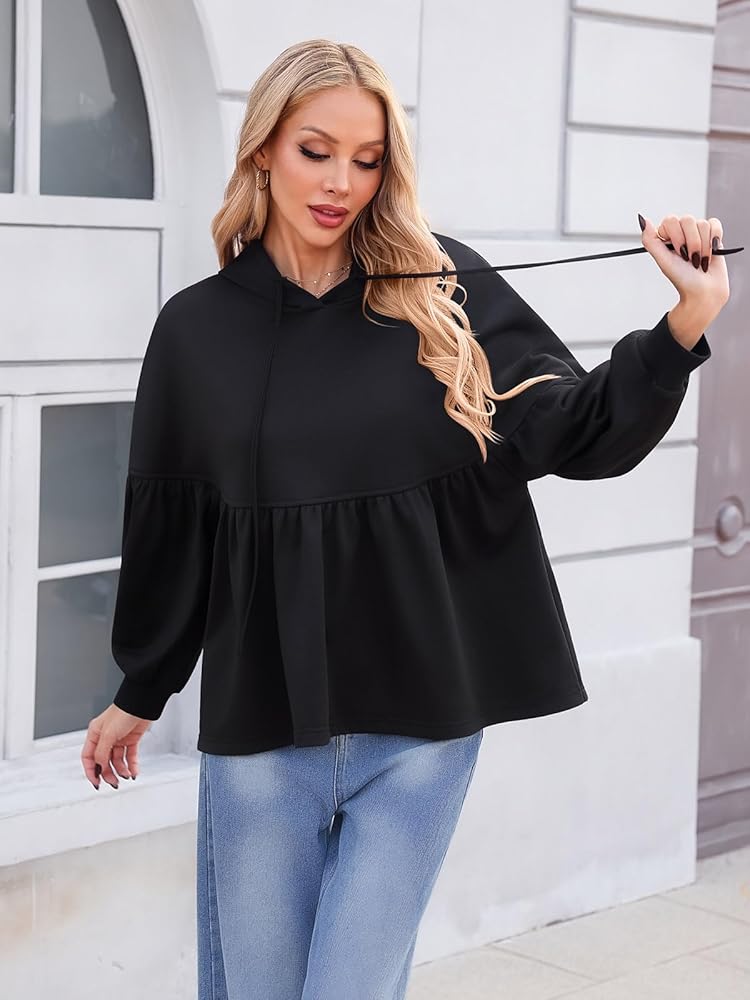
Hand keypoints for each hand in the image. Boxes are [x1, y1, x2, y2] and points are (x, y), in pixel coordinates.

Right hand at [81, 703, 151, 788]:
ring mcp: (119, 739)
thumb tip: (100, 766)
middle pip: (103, 761)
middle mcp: (106, 737)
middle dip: (108, 773)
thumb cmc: (124, 711)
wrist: (143, 703)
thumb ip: (102, 752)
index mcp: (95, 733)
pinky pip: (130, 756)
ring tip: (126, 776)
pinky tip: (134, 772)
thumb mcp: (108, 734)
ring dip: (121, 770)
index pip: (88, 757)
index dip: (91, 771)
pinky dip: (132, 765)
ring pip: (117, 760)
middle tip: (114, 782)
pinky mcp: (132, 739)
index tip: (96, 782)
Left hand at [638, 213, 730, 347]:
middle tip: (689, 259)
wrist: (704, 292)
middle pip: (688, 220)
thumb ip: (650, 240)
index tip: (678, 253)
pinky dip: (714, 239)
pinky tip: (711, 252)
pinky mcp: (713, 235)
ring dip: (702, 246)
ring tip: (700, 260)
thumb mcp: (662, 260)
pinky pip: (715, 224)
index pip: (670, 221)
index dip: (676, 236)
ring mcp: (697, 233)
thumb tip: (643, 220)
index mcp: (666, 237)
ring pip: (702, 224)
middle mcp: (681, 233)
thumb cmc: (683, 279)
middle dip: (691, 243)